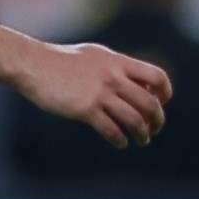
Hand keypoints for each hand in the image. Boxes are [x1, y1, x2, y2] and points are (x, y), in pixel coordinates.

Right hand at [14, 42, 172, 149]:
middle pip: (149, 102)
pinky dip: (120, 140)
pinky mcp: (85, 109)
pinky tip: (120, 143)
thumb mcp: (94, 55)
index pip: (156, 76)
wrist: (33, 64)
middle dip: (157, 120)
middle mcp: (113, 76)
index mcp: (117, 61)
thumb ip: (115, 66)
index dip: (165, 92)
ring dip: (142, 134)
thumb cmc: (61, 60)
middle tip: (155, 129)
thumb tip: (135, 81)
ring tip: (142, 140)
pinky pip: (112, 130)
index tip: (161, 103)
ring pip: (134, 119)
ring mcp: (100, 93)